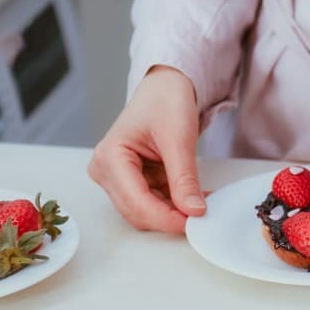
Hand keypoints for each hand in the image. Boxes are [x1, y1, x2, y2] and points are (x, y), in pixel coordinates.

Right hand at [88, 66, 204, 233]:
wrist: (165, 87)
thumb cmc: (165, 101)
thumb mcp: (179, 139)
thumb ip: (184, 178)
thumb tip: (193, 211)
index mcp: (109, 157)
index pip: (136, 202)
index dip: (166, 218)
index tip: (195, 222)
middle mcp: (106, 171)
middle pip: (138, 212)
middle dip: (171, 217)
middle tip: (203, 216)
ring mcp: (118, 177)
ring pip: (146, 211)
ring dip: (175, 212)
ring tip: (203, 202)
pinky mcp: (132, 180)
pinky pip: (154, 202)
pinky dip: (175, 204)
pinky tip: (195, 197)